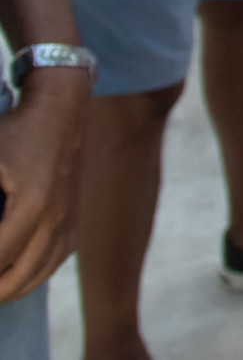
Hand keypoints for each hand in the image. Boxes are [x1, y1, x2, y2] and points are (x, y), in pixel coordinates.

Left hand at [0, 74, 88, 304]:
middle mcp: (56, 216)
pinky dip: (35, 273)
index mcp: (33, 204)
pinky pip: (57, 258)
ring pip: (41, 271)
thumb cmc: (15, 130)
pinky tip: (18, 275)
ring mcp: (70, 217)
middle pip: (20, 276)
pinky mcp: (75, 215)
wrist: (61, 108)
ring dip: (12, 288)